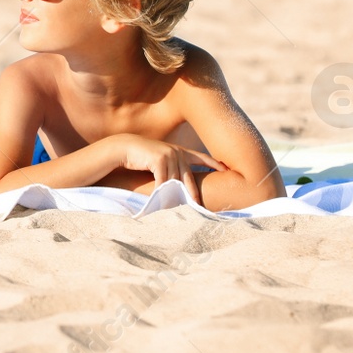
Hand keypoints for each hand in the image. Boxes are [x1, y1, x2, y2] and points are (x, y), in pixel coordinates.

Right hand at [108, 134, 226, 205]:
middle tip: (199, 206)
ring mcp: (169, 155)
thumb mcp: (162, 159)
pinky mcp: (159, 160)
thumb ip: (173, 168)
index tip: (226, 169)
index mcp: (180, 151)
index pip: (201, 157)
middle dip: (193, 193)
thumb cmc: (143, 155)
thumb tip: (181, 187)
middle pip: (189, 177)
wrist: (126, 147)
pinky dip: (161, 191)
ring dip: (172, 194)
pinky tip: (159, 198)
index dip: (214, 163)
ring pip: (174, 181)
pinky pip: (163, 181)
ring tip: (173, 205)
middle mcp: (177, 152)